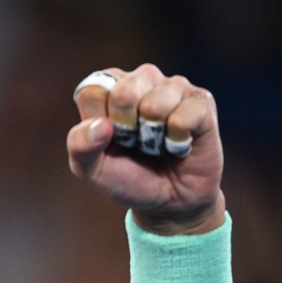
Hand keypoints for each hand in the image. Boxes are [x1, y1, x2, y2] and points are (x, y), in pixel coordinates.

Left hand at [67, 63, 224, 234]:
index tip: (109, 139)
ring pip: (155, 104)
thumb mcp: (91, 169)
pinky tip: (179, 144)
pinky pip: (184, 116)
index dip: (99, 123)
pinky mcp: (202, 101)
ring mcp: (174, 87)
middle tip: (135, 143)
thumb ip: (80, 145)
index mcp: (109, 89)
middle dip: (126, 129)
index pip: (93, 91)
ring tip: (158, 143)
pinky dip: (178, 140)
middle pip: (124, 92)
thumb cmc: (126, 177)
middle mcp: (141, 80)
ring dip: (153, 136)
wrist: (168, 202)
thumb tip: (101, 124)